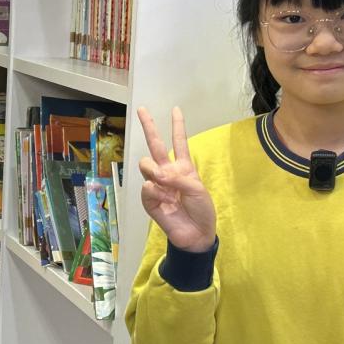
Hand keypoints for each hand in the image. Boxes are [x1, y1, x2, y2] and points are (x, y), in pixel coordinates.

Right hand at [136, 106, 216, 252]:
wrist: (196, 234)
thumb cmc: (201, 210)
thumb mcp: (197, 189)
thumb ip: (177, 178)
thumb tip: (155, 176)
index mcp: (183, 168)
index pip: (179, 142)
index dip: (177, 126)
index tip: (176, 109)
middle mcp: (168, 173)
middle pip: (155, 145)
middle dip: (149, 126)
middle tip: (142, 109)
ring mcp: (157, 186)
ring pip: (146, 165)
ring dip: (153, 170)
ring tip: (163, 181)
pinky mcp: (150, 201)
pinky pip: (146, 188)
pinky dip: (155, 192)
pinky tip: (164, 198)